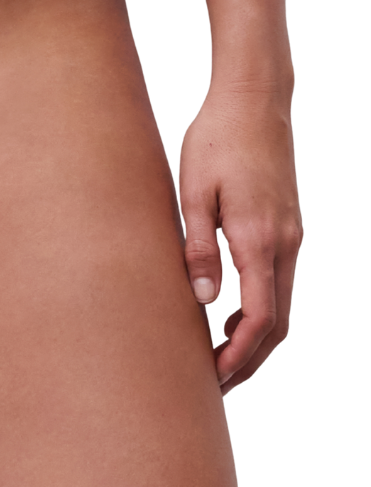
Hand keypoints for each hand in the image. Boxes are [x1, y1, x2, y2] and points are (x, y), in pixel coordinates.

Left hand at [179, 87, 301, 391]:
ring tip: (217, 360)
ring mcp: (292, 235)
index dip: (238, 355)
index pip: (260, 318)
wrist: (254, 100)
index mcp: (260, 238)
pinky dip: (260, 311)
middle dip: (247, 360)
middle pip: (277, 323)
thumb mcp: (193, 193)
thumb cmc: (216, 140)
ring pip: (281, 305)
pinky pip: (278, 283)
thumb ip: (198, 247)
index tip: (212, 380)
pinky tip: (228, 316)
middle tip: (213, 387)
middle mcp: (285, 243)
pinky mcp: (287, 226)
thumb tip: (201, 301)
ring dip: (255, 339)